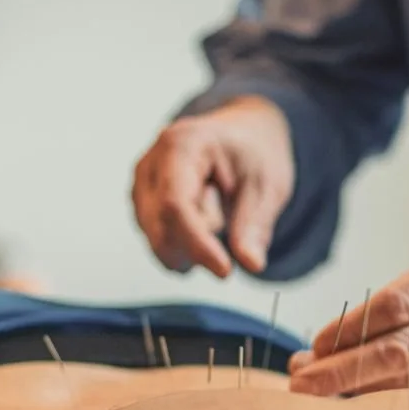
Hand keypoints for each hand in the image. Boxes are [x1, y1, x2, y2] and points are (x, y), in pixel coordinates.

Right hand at [131, 96, 293, 276]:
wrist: (240, 138)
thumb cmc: (253, 154)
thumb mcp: (268, 185)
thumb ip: (256, 226)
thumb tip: (252, 265)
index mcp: (181, 145)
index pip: (175, 205)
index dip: (197, 244)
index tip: (225, 271)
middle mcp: (150, 164)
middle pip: (161, 229)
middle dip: (199, 247)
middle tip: (234, 230)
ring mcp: (141, 187)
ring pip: (159, 243)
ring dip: (195, 246)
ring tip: (219, 211)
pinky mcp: (142, 207)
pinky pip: (161, 244)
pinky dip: (187, 246)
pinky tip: (206, 220)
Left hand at [288, 237, 408, 400]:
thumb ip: (407, 294)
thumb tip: (334, 338)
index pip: (395, 305)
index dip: (348, 330)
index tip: (312, 347)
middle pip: (399, 352)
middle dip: (341, 372)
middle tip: (297, 384)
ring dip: (357, 393)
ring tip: (316, 395)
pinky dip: (390, 408)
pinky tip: (359, 408)